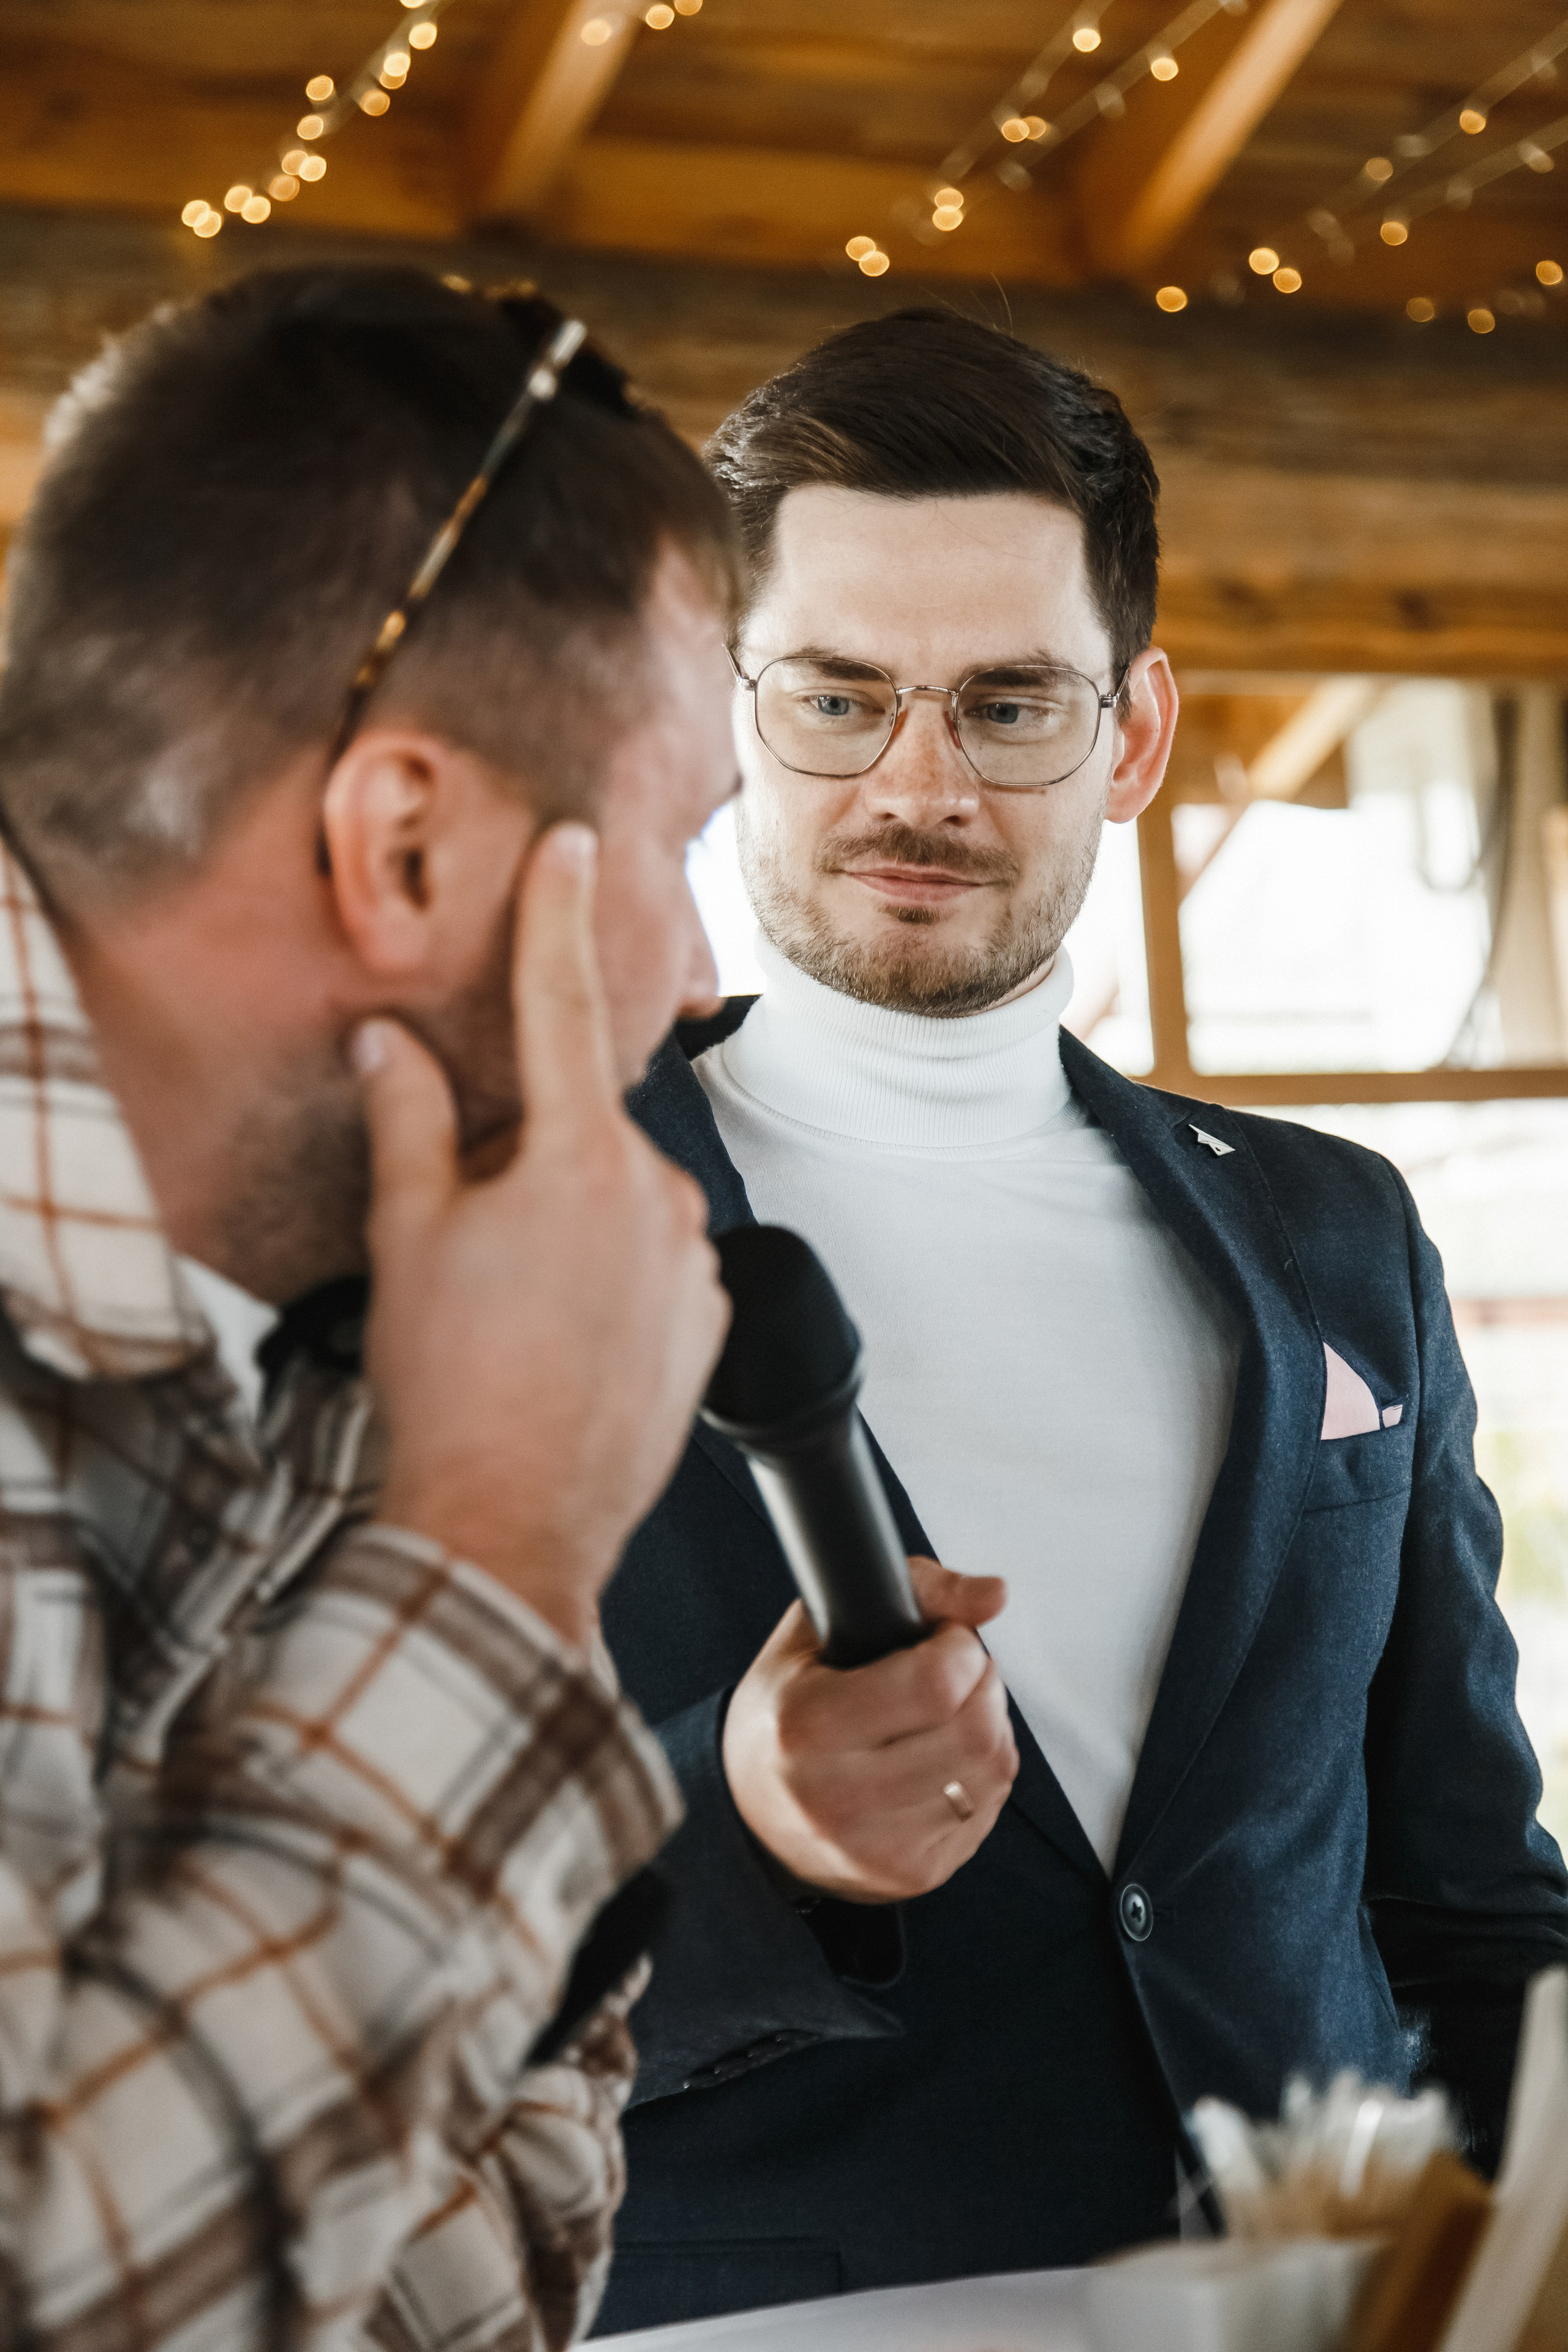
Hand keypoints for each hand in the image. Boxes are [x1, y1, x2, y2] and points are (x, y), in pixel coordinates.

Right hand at [357, 822, 729, 1646]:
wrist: (512, 1527)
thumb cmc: (451, 1384)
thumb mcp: (408, 1237)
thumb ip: (409, 1123)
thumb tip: (388, 1042)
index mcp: (576, 1158)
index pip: (561, 1006)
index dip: (557, 918)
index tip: (572, 846)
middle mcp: (656, 1197)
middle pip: (582, 1128)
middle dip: (527, 1157)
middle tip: (468, 1241)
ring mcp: (694, 1265)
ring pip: (620, 1201)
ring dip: (569, 1223)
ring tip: (511, 1313)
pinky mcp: (710, 1324)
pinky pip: (655, 1265)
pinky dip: (608, 1279)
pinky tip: (559, 1342)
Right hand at [722, 1559, 1017, 1902]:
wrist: (746, 1814)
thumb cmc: (783, 1711)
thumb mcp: (814, 1630)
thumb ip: (912, 1590)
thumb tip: (995, 1593)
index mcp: (807, 1727)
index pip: (935, 1685)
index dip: (958, 1646)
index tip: (943, 1638)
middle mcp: (841, 1798)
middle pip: (976, 1732)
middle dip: (984, 1683)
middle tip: (956, 1670)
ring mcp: (879, 1847)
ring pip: (993, 1770)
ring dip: (991, 1725)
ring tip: (950, 1711)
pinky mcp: (911, 1876)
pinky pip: (989, 1808)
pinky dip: (981, 1772)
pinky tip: (942, 1757)